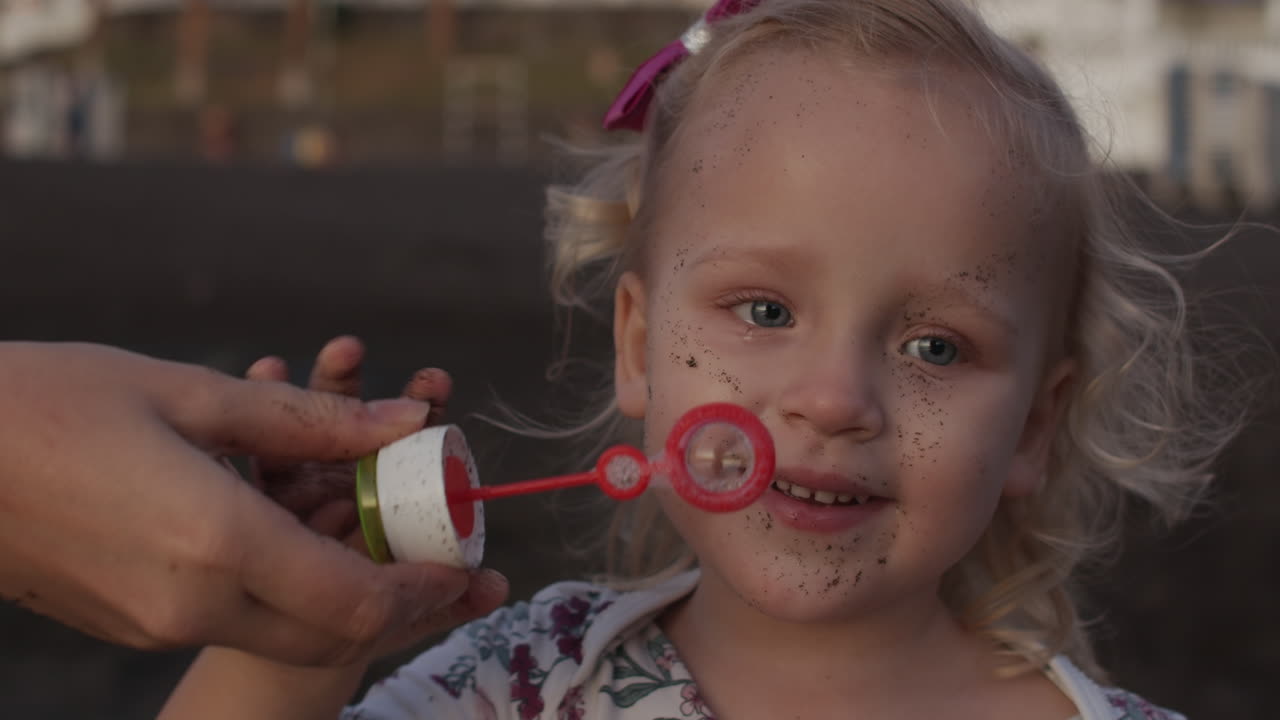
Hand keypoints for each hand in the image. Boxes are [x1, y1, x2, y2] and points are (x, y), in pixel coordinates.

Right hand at [0, 341, 496, 665]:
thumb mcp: (189, 394)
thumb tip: (405, 419)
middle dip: (403, 605)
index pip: (357, 601)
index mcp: (217, 542)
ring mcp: (158, 623)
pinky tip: (307, 539)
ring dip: (350, 597)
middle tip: (447, 564)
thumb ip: (310, 419)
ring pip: (290, 630)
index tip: (468, 565)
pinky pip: (241, 619)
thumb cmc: (52, 405)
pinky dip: (293, 592)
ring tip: (389, 543)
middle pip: (333, 632)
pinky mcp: (135, 622)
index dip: (425, 591)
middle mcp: (193, 603)